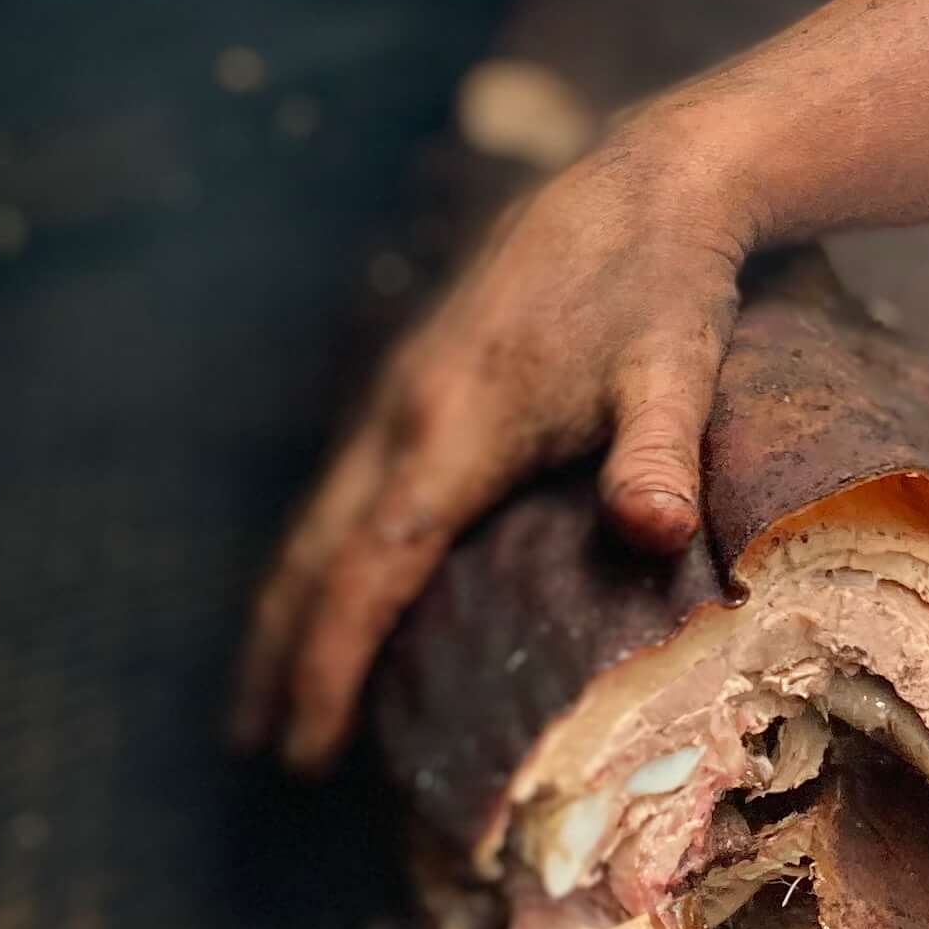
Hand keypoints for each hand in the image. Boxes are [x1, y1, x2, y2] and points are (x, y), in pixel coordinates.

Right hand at [232, 129, 751, 768]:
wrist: (645, 177)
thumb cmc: (665, 282)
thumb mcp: (675, 364)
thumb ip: (658, 451)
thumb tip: (652, 530)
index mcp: (452, 429)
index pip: (366, 572)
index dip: (327, 665)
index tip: (299, 751)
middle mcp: (406, 412)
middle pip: (316, 552)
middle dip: (278, 651)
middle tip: (252, 746)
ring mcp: (406, 388)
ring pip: (324, 514)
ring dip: (289, 600)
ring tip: (266, 685)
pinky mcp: (424, 372)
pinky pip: (352, 481)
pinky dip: (328, 546)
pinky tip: (342, 576)